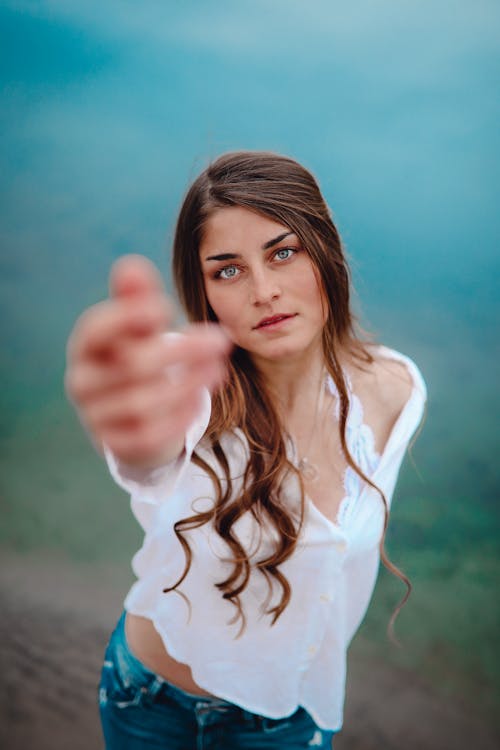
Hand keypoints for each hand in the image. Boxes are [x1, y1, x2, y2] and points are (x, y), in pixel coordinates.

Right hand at [65, 254, 230, 468]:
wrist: (130, 415)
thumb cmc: (136, 356)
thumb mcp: (138, 326)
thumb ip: (137, 298)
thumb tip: (130, 265)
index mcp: (86, 346)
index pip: (96, 329)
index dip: (128, 318)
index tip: (165, 308)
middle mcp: (83, 382)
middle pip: (132, 366)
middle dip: (184, 351)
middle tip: (221, 339)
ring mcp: (97, 417)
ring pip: (144, 403)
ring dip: (190, 384)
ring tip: (220, 368)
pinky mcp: (119, 445)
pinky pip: (151, 434)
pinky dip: (180, 415)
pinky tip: (201, 398)